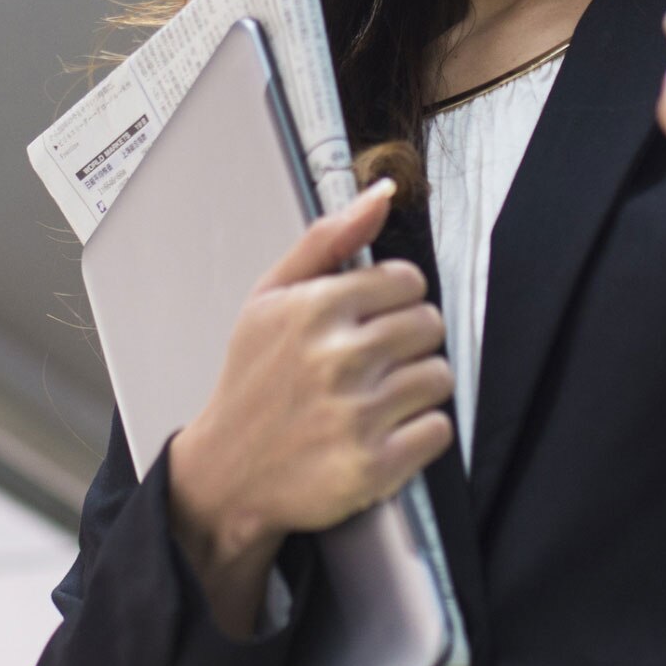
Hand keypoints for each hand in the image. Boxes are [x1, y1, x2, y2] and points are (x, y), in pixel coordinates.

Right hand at [165, 179, 453, 636]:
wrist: (226, 473)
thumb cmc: (252, 382)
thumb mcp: (269, 297)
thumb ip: (327, 239)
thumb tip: (381, 192)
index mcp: (314, 309)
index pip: (407, 280)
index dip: (394, 298)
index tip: (371, 318)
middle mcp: (337, 359)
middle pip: (429, 326)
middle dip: (407, 342)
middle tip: (373, 362)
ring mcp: (357, 415)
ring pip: (439, 377)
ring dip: (415, 388)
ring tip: (376, 397)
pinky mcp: (374, 466)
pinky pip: (438, 430)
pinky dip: (418, 433)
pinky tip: (382, 431)